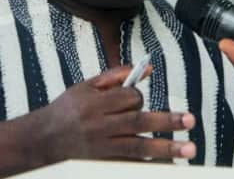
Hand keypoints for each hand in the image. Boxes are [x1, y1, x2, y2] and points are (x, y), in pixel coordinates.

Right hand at [35, 66, 195, 163]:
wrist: (43, 140)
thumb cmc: (67, 108)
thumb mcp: (86, 86)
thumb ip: (117, 76)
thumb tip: (146, 69)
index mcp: (95, 103)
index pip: (128, 98)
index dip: (138, 96)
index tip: (136, 97)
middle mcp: (100, 126)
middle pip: (138, 122)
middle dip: (167, 121)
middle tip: (190, 120)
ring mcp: (102, 147)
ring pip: (139, 147)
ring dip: (166, 148)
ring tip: (189, 148)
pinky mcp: (103, 162)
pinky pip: (130, 163)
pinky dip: (149, 163)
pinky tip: (167, 162)